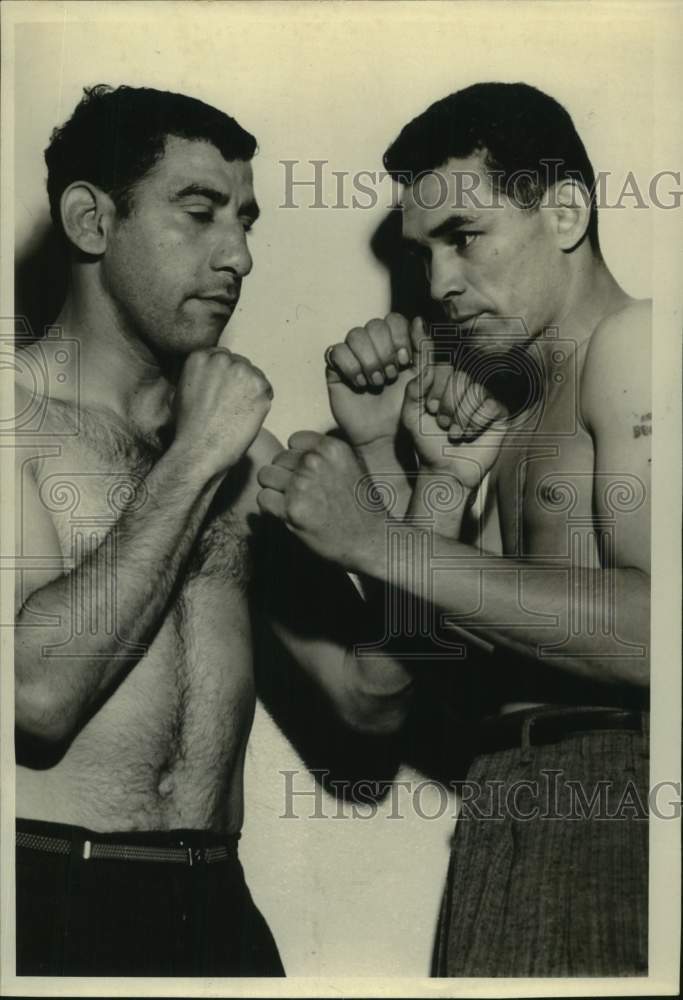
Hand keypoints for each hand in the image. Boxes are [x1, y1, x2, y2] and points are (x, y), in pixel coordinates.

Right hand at [173, 347, 272, 478]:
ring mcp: (241, 370)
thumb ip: (199, 376)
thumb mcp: (182, 392)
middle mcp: (221, 359)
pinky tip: (248, 418)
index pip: (222, 357)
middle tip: (233, 405)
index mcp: (199, 357)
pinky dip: (262, 403)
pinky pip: (267, 390)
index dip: (225, 376)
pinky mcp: (259, 385)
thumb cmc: (189, 428)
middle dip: (239, 382)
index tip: (224, 391)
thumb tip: (212, 376)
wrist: (199, 450)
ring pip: (254, 375)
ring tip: (238, 413)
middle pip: (240, 363)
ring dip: (251, 391)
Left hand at [256, 431, 384, 570]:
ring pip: (266, 476)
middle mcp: (315, 462)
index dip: (298, 458)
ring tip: (294, 503)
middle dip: (286, 474)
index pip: (294, 441)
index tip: (309, 475)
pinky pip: (263, 499)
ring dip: (275, 489)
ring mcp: (301, 485)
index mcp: (331, 448)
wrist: (372, 540)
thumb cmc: (362, 506)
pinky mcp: (291, 510)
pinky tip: (289, 515)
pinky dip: (271, 508)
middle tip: (303, 494)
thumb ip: (324, 455)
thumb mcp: (352, 466)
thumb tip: (293, 452)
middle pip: (278, 459)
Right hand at [326, 314, 424, 447]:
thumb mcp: (422, 377)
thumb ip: (424, 348)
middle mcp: (373, 346)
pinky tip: (359, 384)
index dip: (399, 336)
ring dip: (369, 361)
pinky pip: (336, 351)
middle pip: (374, 325)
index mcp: (394, 343)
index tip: (405, 361)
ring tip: (376, 383)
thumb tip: (418, 320)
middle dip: (384, 352)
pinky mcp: (335, 369)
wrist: (383, 434)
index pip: (393, 319)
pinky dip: (351, 368)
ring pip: (355, 335)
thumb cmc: (404, 408)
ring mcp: (353, 355)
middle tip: (390, 376)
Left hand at [401, 361, 508, 490]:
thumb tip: (430, 368)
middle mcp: (466, 388)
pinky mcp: (499, 414)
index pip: (445, 366)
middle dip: (449, 404)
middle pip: (462, 376)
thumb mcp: (411, 416)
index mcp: (445, 384)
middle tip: (443, 424)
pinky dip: (477, 422)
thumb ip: (413, 391)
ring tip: (455, 434)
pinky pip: (492, 405)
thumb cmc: (428, 443)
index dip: (437, 388)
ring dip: (462, 416)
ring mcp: (484, 399)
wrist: (446, 469)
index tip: (430, 409)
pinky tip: (470, 435)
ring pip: (477, 390)